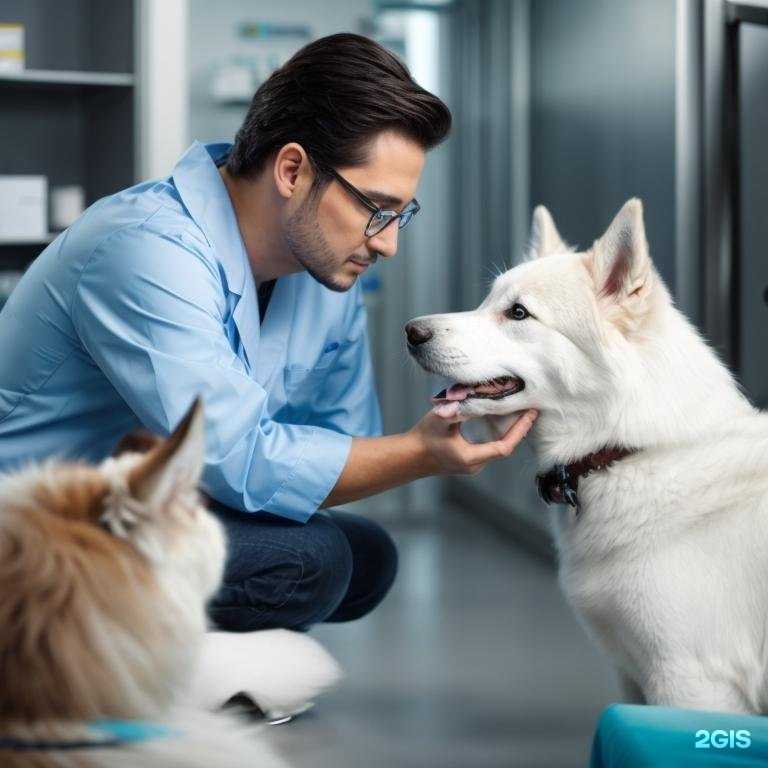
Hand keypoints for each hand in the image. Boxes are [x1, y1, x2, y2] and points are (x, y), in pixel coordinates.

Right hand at [408, 408, 537, 475]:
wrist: (409, 456)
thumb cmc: (422, 437)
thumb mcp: (439, 420)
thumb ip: (457, 411)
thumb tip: (472, 401)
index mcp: (470, 458)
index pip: (504, 447)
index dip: (519, 430)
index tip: (530, 414)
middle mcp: (475, 465)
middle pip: (505, 447)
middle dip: (519, 429)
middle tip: (531, 409)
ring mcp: (473, 465)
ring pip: (498, 448)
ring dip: (510, 432)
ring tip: (521, 412)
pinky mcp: (469, 461)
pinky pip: (490, 448)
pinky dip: (499, 434)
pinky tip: (503, 420)